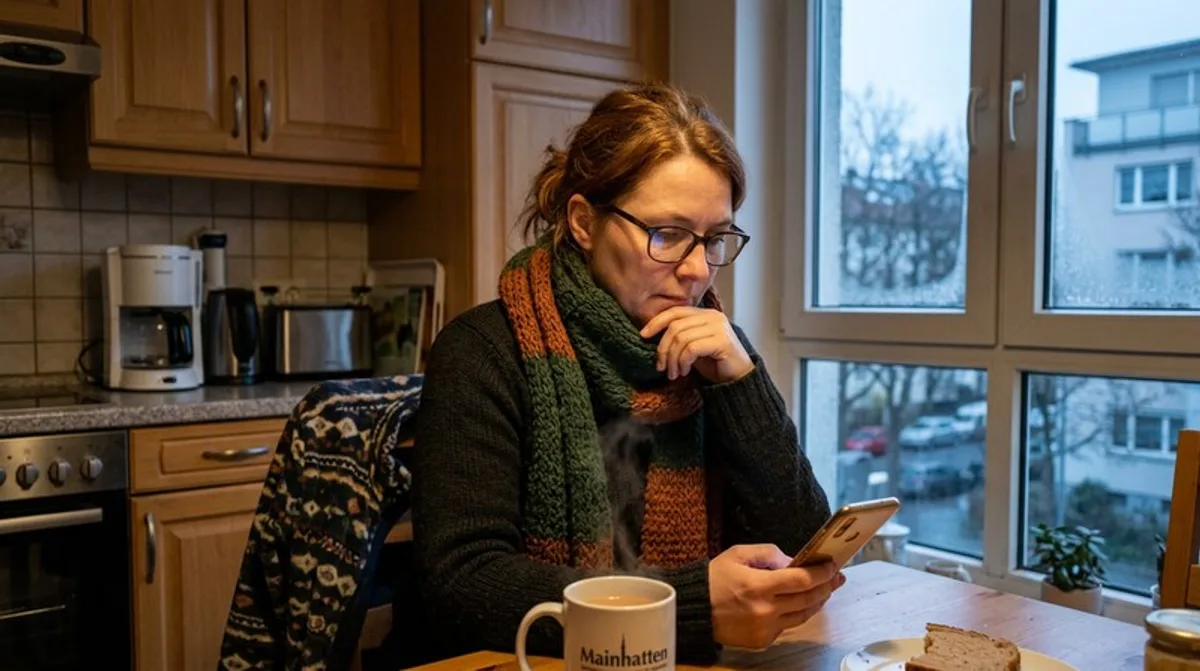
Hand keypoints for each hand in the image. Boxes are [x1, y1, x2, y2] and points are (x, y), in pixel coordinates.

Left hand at [639, 307, 753, 383]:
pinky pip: (691, 348)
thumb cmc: (714, 365)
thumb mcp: (691, 347)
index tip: (643, 335)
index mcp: (705, 314)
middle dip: (663, 348)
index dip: (656, 322)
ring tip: (674, 373)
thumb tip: (649, 335)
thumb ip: (678, 337)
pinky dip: (683, 361)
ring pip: (681, 338)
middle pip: (675, 326)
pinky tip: (685, 371)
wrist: (738, 381)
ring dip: (673, 359)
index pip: (675, 312)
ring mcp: (719, 327)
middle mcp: (713, 317)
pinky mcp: (722, 341)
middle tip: (661, 367)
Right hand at [707, 544, 844, 649]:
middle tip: (836, 577)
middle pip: (808, 599)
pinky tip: (799, 603)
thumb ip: (769, 554)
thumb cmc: (714, 578)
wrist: (693, 610)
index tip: (833, 566)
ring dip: (817, 602)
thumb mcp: (738, 554)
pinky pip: (787, 626)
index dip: (822, 572)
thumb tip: (794, 562)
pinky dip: (796, 614)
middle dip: (827, 586)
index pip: (803, 579)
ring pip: (803, 615)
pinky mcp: (762, 640)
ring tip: (824, 590)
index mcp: (759, 585)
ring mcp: (765, 628)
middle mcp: (765, 610)